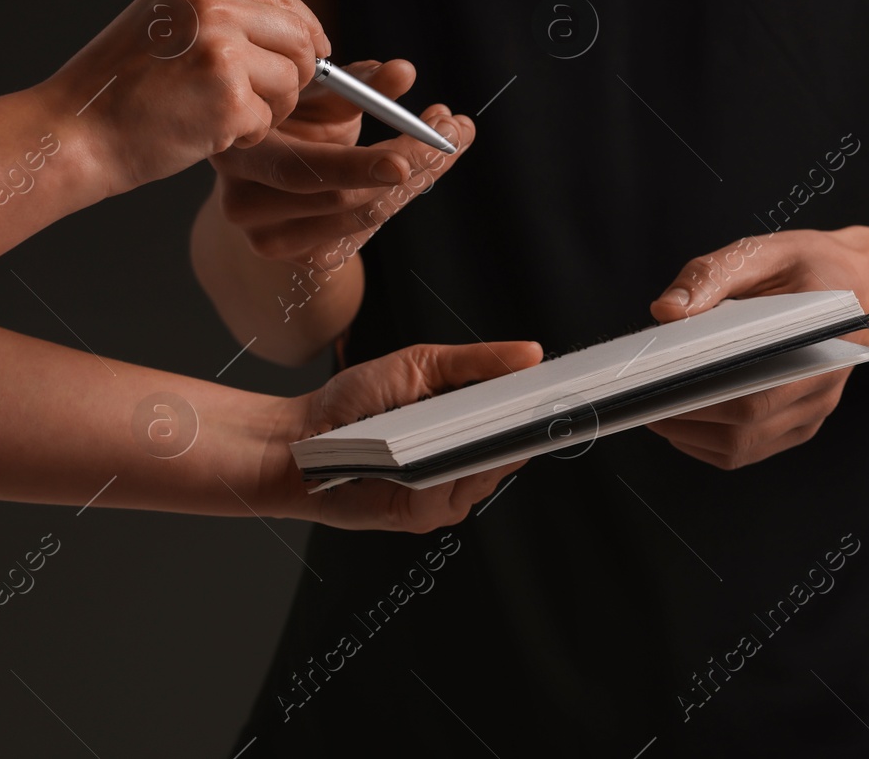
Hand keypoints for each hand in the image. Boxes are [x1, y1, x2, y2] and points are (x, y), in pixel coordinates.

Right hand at [40, 0, 328, 192]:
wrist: (74, 131)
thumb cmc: (120, 87)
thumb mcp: (168, 20)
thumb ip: (225, 12)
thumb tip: (301, 27)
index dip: (305, 30)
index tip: (313, 53)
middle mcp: (211, 4)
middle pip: (300, 37)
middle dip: (296, 73)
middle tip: (266, 97)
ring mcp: (221, 49)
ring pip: (293, 80)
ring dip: (272, 107)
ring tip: (222, 113)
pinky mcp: (229, 97)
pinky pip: (270, 119)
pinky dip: (247, 135)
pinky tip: (206, 131)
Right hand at [209, 58, 474, 269]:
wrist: (268, 179)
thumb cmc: (294, 124)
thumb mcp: (319, 98)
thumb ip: (357, 85)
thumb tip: (403, 71)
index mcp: (238, 153)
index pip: (299, 169)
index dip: (356, 166)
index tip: (406, 157)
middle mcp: (242, 205)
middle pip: (340, 199)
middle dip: (408, 164)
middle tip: (453, 131)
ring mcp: (271, 240)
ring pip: (364, 215)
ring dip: (418, 176)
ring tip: (448, 137)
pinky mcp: (304, 259)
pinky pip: (367, 229)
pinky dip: (402, 195)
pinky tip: (419, 167)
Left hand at [257, 340, 543, 530]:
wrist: (301, 437)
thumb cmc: (356, 399)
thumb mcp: (423, 364)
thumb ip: (478, 362)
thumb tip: (532, 353)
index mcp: (470, 428)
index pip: (521, 423)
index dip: (544, 412)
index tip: (567, 393)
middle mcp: (463, 465)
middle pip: (511, 452)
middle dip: (520, 430)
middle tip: (532, 406)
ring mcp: (445, 495)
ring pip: (483, 478)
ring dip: (476, 453)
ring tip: (467, 426)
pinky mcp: (418, 516)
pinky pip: (446, 498)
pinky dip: (440, 477)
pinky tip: (426, 459)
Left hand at [645, 226, 868, 468]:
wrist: (865, 288)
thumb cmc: (814, 267)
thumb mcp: (766, 251)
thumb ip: (714, 275)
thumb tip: (667, 311)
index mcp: (818, 335)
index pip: (755, 386)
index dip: (701, 395)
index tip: (657, 385)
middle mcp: (822, 381)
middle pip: (745, 423)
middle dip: (684, 417)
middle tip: (642, 399)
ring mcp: (815, 408)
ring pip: (745, 445)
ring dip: (692, 436)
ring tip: (656, 410)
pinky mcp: (804, 422)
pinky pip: (752, 449)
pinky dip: (709, 444)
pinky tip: (684, 422)